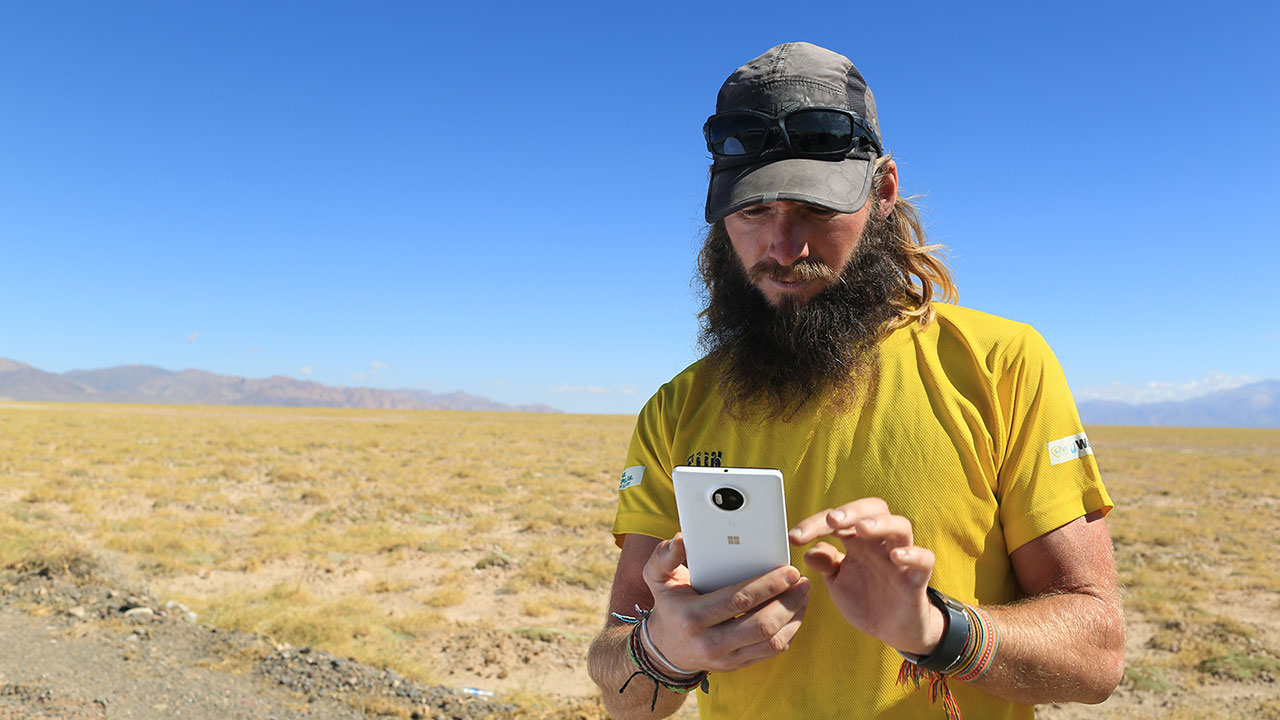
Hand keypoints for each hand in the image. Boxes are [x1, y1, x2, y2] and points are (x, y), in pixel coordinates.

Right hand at [641, 533, 808, 672]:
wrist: (665, 648)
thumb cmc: (668, 604)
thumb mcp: (657, 578)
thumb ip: (664, 556)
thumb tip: (682, 539)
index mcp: (693, 617)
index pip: (737, 601)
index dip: (767, 586)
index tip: (788, 570)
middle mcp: (710, 642)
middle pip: (761, 625)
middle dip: (787, 601)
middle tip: (801, 581)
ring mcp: (726, 658)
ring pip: (772, 641)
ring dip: (794, 616)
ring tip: (802, 593)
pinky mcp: (739, 664)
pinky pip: (772, 651)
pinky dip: (790, 630)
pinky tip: (795, 611)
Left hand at [788, 498, 943, 655]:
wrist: (891, 631)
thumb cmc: (864, 599)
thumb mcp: (838, 582)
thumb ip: (825, 564)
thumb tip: (809, 550)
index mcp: (858, 541)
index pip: (839, 520)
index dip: (815, 524)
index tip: (794, 537)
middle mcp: (879, 544)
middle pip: (873, 509)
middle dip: (851, 511)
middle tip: (831, 520)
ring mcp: (900, 558)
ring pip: (900, 526)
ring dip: (880, 523)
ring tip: (861, 529)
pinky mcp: (917, 578)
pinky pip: (924, 559)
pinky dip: (912, 554)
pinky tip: (895, 557)